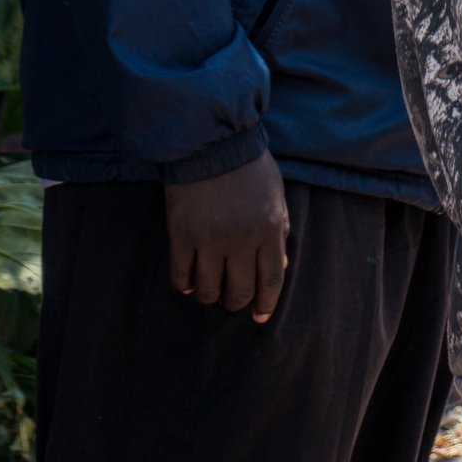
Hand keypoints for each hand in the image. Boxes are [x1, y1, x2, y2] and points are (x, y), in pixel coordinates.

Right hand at [165, 151, 289, 322]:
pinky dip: (185, 285)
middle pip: (239, 291)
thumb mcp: (276, 198)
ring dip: (209, 296)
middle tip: (232, 301)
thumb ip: (280, 233)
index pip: (272, 280)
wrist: (211, 145)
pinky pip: (180, 276)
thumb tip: (281, 268)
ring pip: (208, 291)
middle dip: (237, 303)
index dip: (266, 303)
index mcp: (269, 230)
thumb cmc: (250, 170)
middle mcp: (240, 240)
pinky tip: (189, 281)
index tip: (260, 317)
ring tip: (210, 290)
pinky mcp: (181, 236)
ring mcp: (209, 240)